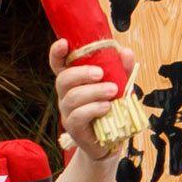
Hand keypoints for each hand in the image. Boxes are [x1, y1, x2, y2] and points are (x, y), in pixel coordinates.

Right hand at [49, 39, 125, 158]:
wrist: (114, 139)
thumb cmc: (114, 108)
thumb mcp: (121, 85)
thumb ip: (122, 69)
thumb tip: (125, 51)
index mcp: (75, 81)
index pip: (59, 65)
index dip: (56, 53)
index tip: (63, 43)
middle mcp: (66, 94)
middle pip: (63, 79)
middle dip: (81, 73)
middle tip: (101, 73)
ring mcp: (68, 112)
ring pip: (72, 97)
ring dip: (93, 91)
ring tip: (112, 90)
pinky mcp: (74, 128)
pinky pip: (77, 116)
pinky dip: (93, 109)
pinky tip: (106, 107)